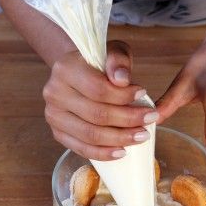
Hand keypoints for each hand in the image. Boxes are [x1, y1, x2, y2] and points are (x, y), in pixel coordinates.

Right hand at [42, 40, 158, 159]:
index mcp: (65, 69)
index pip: (98, 89)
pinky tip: (122, 151)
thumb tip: (122, 80)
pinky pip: (82, 149)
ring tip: (142, 135)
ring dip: (120, 138)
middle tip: (151, 119)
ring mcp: (53, 116)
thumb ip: (119, 60)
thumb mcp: (112, 51)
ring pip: (90, 135)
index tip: (144, 93)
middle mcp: (54, 93)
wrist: (77, 74)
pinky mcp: (57, 133)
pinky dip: (104, 153)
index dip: (123, 95)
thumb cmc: (99, 64)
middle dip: (128, 119)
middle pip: (96, 114)